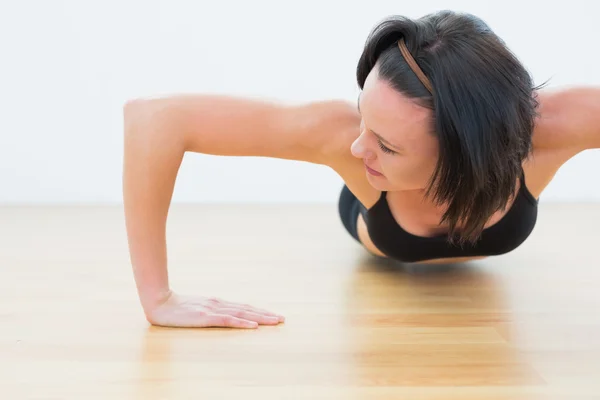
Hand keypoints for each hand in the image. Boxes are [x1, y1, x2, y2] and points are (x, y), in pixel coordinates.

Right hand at [144, 291, 284, 327]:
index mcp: (218, 303)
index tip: (274, 316)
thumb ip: (211, 311)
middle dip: (266, 315)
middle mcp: (219, 304)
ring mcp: (213, 310)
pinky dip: (242, 322)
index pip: (243, 307)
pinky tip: (253, 326)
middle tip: (282, 319)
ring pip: (242, 314)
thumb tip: (224, 314)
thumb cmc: (177, 307)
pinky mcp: (206, 317)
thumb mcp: (198, 308)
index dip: (260, 311)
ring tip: (275, 321)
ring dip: (260, 318)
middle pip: (247, 309)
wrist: (159, 302)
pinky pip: (228, 321)